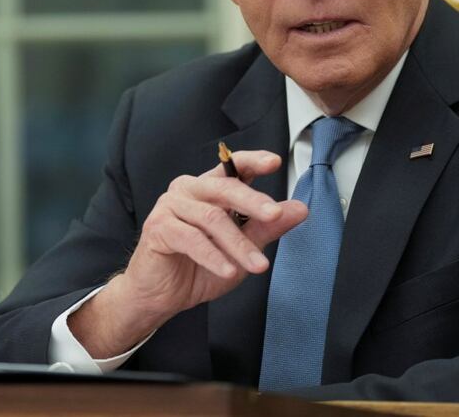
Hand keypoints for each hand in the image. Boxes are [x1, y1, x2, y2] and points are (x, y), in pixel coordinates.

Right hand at [69, 150, 307, 356]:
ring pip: (212, 218)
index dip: (253, 161)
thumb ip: (267, 227)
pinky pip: (191, 239)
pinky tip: (229, 271)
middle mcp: (189, 189)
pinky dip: (213, 257)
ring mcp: (170, 206)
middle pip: (225, 188)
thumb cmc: (199, 268)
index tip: (274, 162)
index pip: (233, 168)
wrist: (161, 296)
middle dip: (253, 201)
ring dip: (238, 245)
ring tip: (258, 265)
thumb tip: (300, 209)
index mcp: (209, 189)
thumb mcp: (242, 248)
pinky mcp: (158, 228)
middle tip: (275, 215)